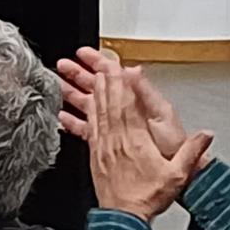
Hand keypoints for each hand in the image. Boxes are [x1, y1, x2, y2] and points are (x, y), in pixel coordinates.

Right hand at [57, 47, 186, 158]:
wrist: (173, 176)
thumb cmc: (171, 149)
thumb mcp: (162, 116)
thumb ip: (145, 92)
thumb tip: (132, 70)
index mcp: (135, 101)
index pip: (113, 76)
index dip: (98, 63)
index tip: (83, 53)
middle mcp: (123, 113)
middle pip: (97, 88)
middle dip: (78, 74)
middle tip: (63, 64)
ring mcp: (114, 128)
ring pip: (87, 105)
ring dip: (72, 93)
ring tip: (56, 84)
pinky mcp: (106, 144)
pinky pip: (85, 128)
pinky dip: (72, 122)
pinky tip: (62, 115)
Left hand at [87, 65, 213, 221]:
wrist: (123, 216)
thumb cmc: (148, 197)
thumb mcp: (177, 175)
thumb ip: (192, 152)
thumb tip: (206, 135)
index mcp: (135, 141)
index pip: (128, 106)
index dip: (124, 85)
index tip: (120, 69)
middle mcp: (115, 140)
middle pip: (110, 103)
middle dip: (106, 81)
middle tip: (101, 62)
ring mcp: (102, 146)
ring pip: (97, 112)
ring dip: (94, 92)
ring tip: (90, 76)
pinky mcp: (94, 154)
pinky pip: (87, 127)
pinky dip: (84, 113)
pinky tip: (78, 106)